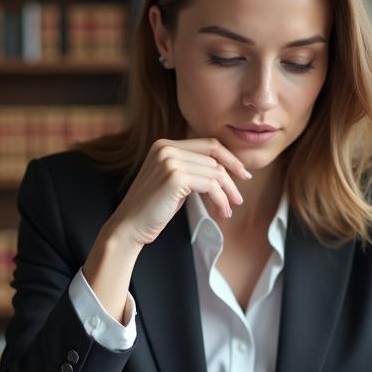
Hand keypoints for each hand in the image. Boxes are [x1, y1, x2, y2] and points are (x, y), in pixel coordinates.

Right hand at [82, 138, 249, 319]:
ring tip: (228, 210)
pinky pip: (211, 185)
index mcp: (164, 145)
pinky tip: (222, 212)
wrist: (129, 227)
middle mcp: (166, 148)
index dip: (230, 158)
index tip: (242, 174)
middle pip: (214, 158)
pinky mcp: (174, 177)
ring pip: (215, 172)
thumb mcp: (173, 182)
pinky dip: (221, 200)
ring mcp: (170, 161)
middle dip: (231, 180)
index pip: (208, 144)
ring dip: (227, 194)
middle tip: (238, 199)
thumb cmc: (153, 209)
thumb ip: (191, 169)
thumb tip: (222, 170)